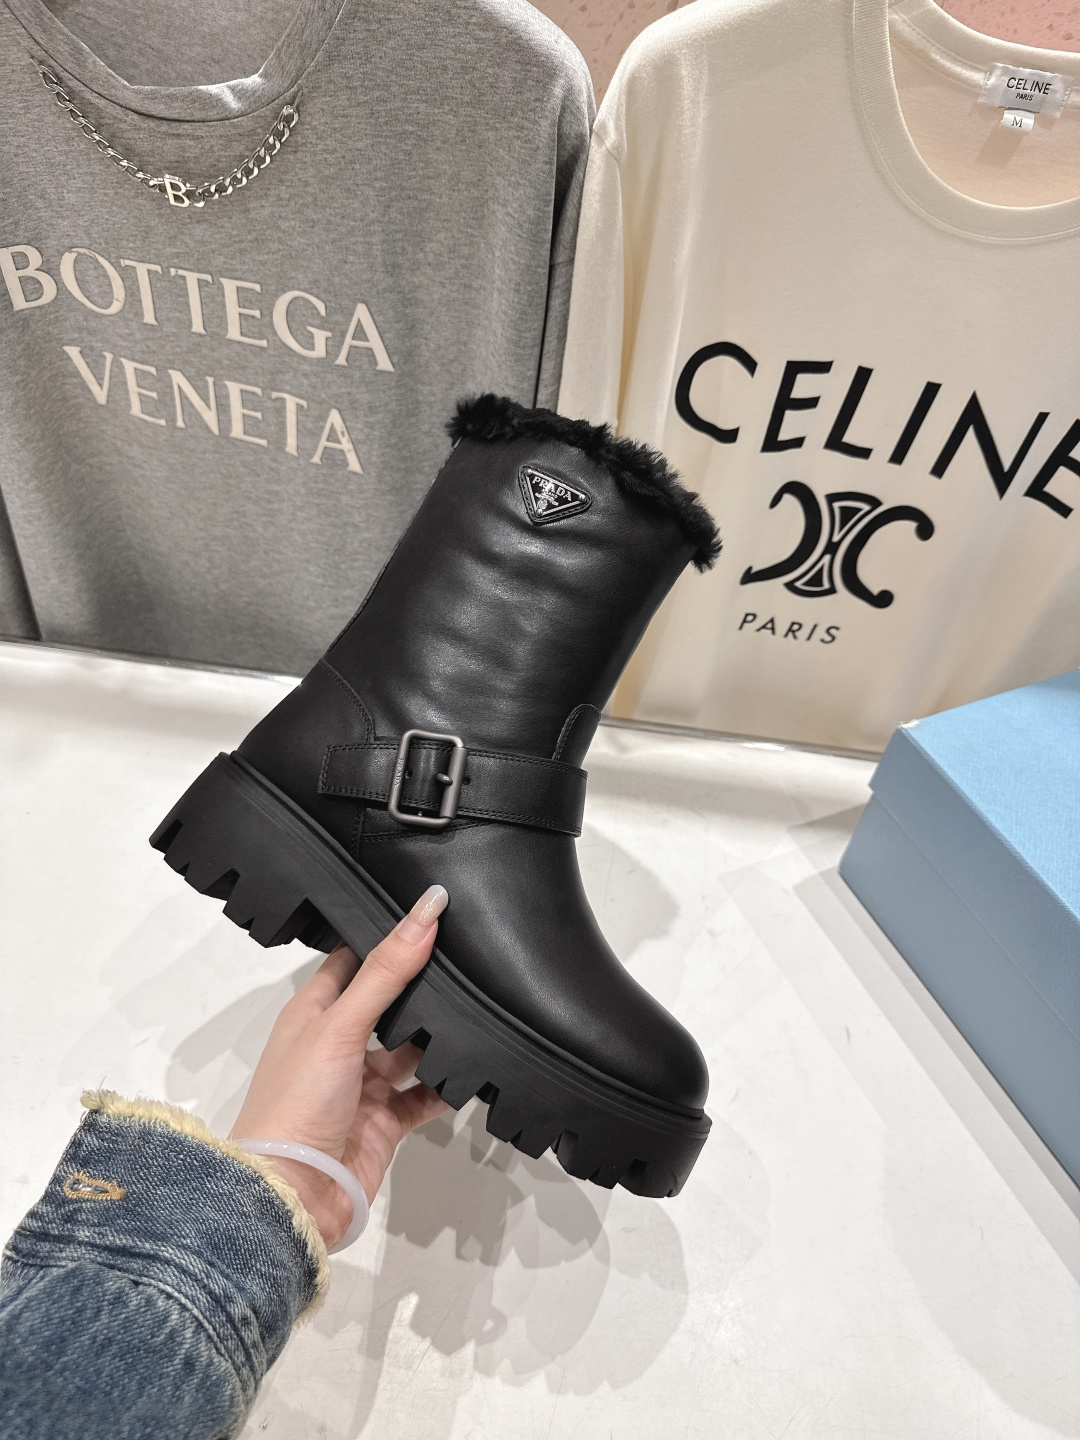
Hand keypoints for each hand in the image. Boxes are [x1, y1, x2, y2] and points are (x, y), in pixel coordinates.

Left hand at [230, 885, 449, 1248]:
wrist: (293, 1195)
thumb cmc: (297, 1102)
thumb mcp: (341, 1025)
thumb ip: (387, 971)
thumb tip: (426, 909)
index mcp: (313, 1012)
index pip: (352, 958)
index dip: (383, 934)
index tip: (425, 908)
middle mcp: (337, 1043)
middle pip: (387, 1001)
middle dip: (421, 983)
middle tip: (468, 951)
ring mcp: (363, 1084)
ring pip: (409, 1048)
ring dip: (438, 1034)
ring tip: (482, 1003)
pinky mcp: (386, 1121)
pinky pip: (425, 1095)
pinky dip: (448, 1084)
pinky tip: (477, 1064)